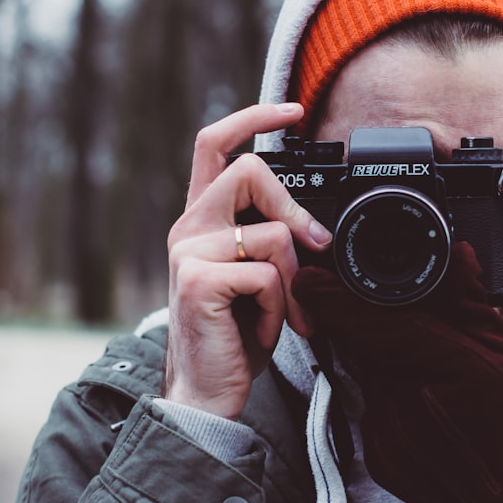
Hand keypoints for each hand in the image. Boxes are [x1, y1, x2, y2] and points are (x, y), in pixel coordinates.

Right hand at [164, 103, 331, 419]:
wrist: (207, 393)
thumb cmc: (235, 337)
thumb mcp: (257, 279)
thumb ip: (271, 242)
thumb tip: (313, 227)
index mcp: (201, 220)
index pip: (214, 144)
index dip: (251, 118)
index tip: (291, 109)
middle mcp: (188, 228)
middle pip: (247, 170)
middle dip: (292, 206)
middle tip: (314, 247)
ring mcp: (188, 253)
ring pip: (271, 233)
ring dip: (294, 281)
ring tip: (285, 315)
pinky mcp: (197, 281)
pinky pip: (267, 276)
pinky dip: (281, 308)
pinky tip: (266, 330)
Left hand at [292, 243, 502, 502]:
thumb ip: (469, 301)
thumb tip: (457, 254)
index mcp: (445, 368)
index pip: (373, 325)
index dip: (335, 300)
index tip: (311, 278)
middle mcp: (409, 403)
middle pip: (364, 347)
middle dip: (363, 325)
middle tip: (382, 314)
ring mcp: (391, 435)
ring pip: (367, 377)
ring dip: (380, 361)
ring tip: (422, 368)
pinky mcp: (381, 458)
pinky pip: (373, 409)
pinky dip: (387, 395)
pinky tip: (419, 400)